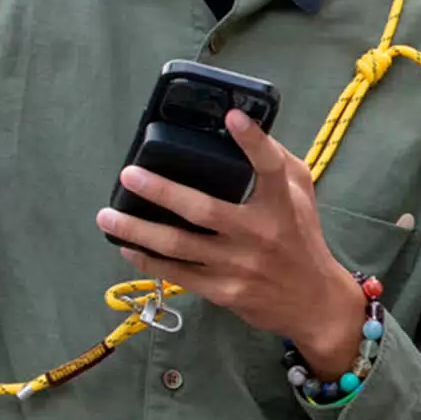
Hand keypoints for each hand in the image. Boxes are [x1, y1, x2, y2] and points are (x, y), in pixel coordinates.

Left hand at [95, 114, 366, 374]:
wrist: (313, 302)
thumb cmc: (302, 237)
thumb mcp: (301, 194)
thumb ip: (277, 160)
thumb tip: (241, 125)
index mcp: (282, 204)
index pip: (270, 167)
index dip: (253, 141)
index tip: (232, 117)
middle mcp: (260, 233)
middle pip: (205, 210)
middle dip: (162, 191)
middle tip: (129, 174)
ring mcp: (239, 266)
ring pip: (180, 246)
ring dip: (138, 231)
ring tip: (107, 216)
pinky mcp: (224, 291)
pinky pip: (179, 274)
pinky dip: (149, 260)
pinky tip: (126, 247)